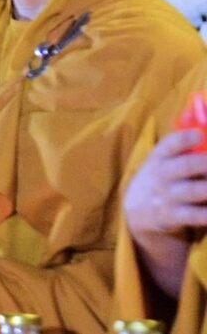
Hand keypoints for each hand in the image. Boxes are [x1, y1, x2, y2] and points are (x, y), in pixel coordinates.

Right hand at [123, 129, 206, 296]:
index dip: (184, 139)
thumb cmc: (162, 176)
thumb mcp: (163, 158)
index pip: (169, 144)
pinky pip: (194, 215)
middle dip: (203, 163)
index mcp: (160, 156)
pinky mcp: (174, 216)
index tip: (199, 135)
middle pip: (185, 166)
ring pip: (193, 190)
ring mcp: (168, 196)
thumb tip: (203, 121)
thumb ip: (184, 143)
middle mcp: (163, 174)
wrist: (137, 210)